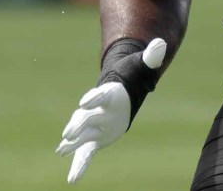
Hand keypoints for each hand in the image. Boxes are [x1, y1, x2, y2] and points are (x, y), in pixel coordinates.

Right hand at [56, 38, 165, 183]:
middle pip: (85, 117)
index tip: (84, 103)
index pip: (100, 94)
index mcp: (109, 93)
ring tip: (61, 150)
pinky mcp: (96, 138)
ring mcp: (94, 124)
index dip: (93, 98)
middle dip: (77, 124)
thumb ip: (151, 57)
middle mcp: (98, 110)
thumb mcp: (142, 66)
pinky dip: (79, 165)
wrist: (121, 88)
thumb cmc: (131, 75)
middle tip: (67, 133)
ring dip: (72, 143)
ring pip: (81, 135)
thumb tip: (161, 44)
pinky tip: (73, 180)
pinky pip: (86, 153)